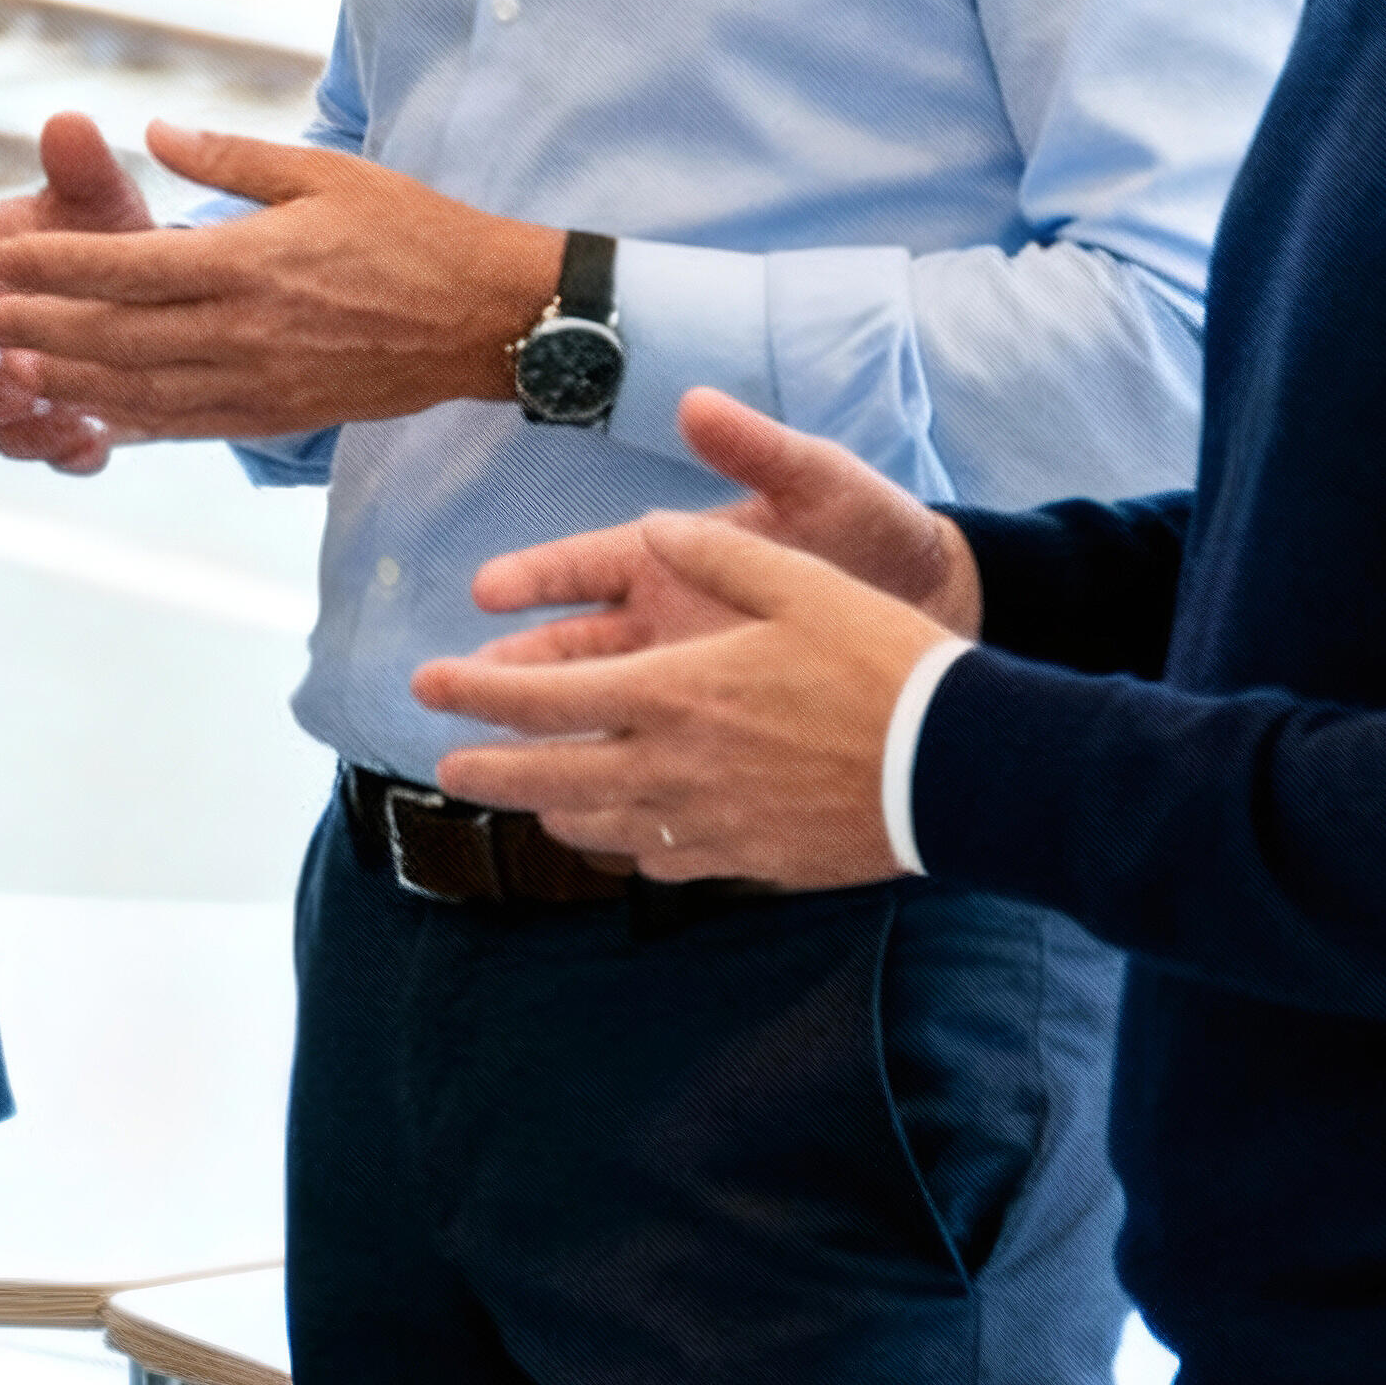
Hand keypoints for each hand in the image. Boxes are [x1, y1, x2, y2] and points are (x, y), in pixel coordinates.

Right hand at [0, 113, 155, 474]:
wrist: (160, 300)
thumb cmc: (105, 236)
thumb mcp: (97, 198)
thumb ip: (79, 168)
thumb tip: (69, 121)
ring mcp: (7, 385)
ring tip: (27, 388)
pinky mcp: (55, 428)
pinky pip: (42, 449)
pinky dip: (59, 447)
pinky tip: (89, 435)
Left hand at [0, 123, 551, 444]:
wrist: (490, 318)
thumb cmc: (410, 232)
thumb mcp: (324, 172)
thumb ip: (230, 157)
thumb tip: (152, 130)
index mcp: (252, 261)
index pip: (128, 266)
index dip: (54, 263)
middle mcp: (247, 330)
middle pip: (116, 336)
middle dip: (38, 325)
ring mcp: (261, 382)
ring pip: (140, 390)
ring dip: (66, 380)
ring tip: (7, 365)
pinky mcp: (277, 415)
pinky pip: (185, 424)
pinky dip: (125, 419)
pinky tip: (82, 410)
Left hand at [413, 508, 961, 888]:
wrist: (961, 766)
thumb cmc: (884, 663)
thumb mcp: (800, 583)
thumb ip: (717, 555)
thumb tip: (658, 527)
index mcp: (671, 691)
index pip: (538, 697)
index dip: (470, 693)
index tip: (424, 686)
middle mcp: (672, 765)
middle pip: (544, 777)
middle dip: (483, 768)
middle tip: (444, 763)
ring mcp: (708, 821)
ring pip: (596, 826)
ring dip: (550, 807)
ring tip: (527, 794)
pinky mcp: (748, 859)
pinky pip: (661, 859)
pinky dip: (625, 844)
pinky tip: (622, 832)